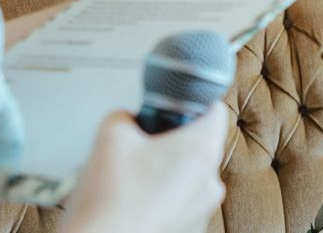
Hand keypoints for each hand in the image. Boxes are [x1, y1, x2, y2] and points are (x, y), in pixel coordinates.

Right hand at [61, 106, 228, 232]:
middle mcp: (210, 181)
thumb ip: (127, 115)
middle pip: (201, 146)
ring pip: (191, 176)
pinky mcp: (192, 229)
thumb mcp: (110, 136)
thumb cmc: (107, 204)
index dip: (194, 103)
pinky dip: (166, 199)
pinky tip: (138, 204)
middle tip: (142, 150)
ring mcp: (203, 209)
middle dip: (173, 144)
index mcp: (201, 150)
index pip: (215, 109)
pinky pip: (183, 202)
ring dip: (168, 174)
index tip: (177, 108)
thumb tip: (131, 119)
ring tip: (134, 183)